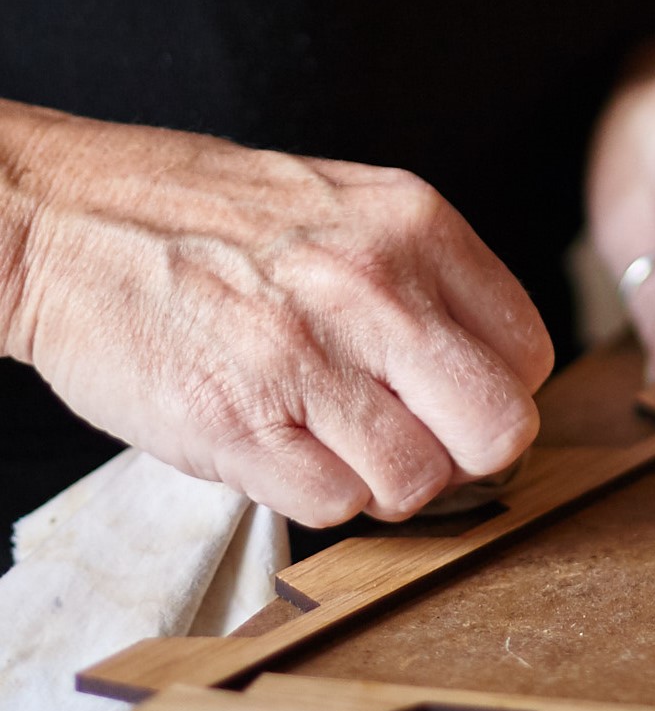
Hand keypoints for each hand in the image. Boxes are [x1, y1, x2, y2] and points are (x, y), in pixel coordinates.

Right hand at [2, 101, 552, 525]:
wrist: (71, 221)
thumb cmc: (206, 216)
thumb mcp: (344, 203)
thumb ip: (423, 272)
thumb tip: (488, 364)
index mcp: (414, 225)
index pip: (528, 351)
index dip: (494, 390)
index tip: (454, 398)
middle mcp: (375, 289)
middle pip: (499, 427)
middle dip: (467, 452)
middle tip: (417, 439)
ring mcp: (308, 362)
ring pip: (419, 481)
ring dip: (384, 480)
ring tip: (332, 436)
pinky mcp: (240, 428)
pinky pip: (335, 507)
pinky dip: (317, 494)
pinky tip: (281, 445)